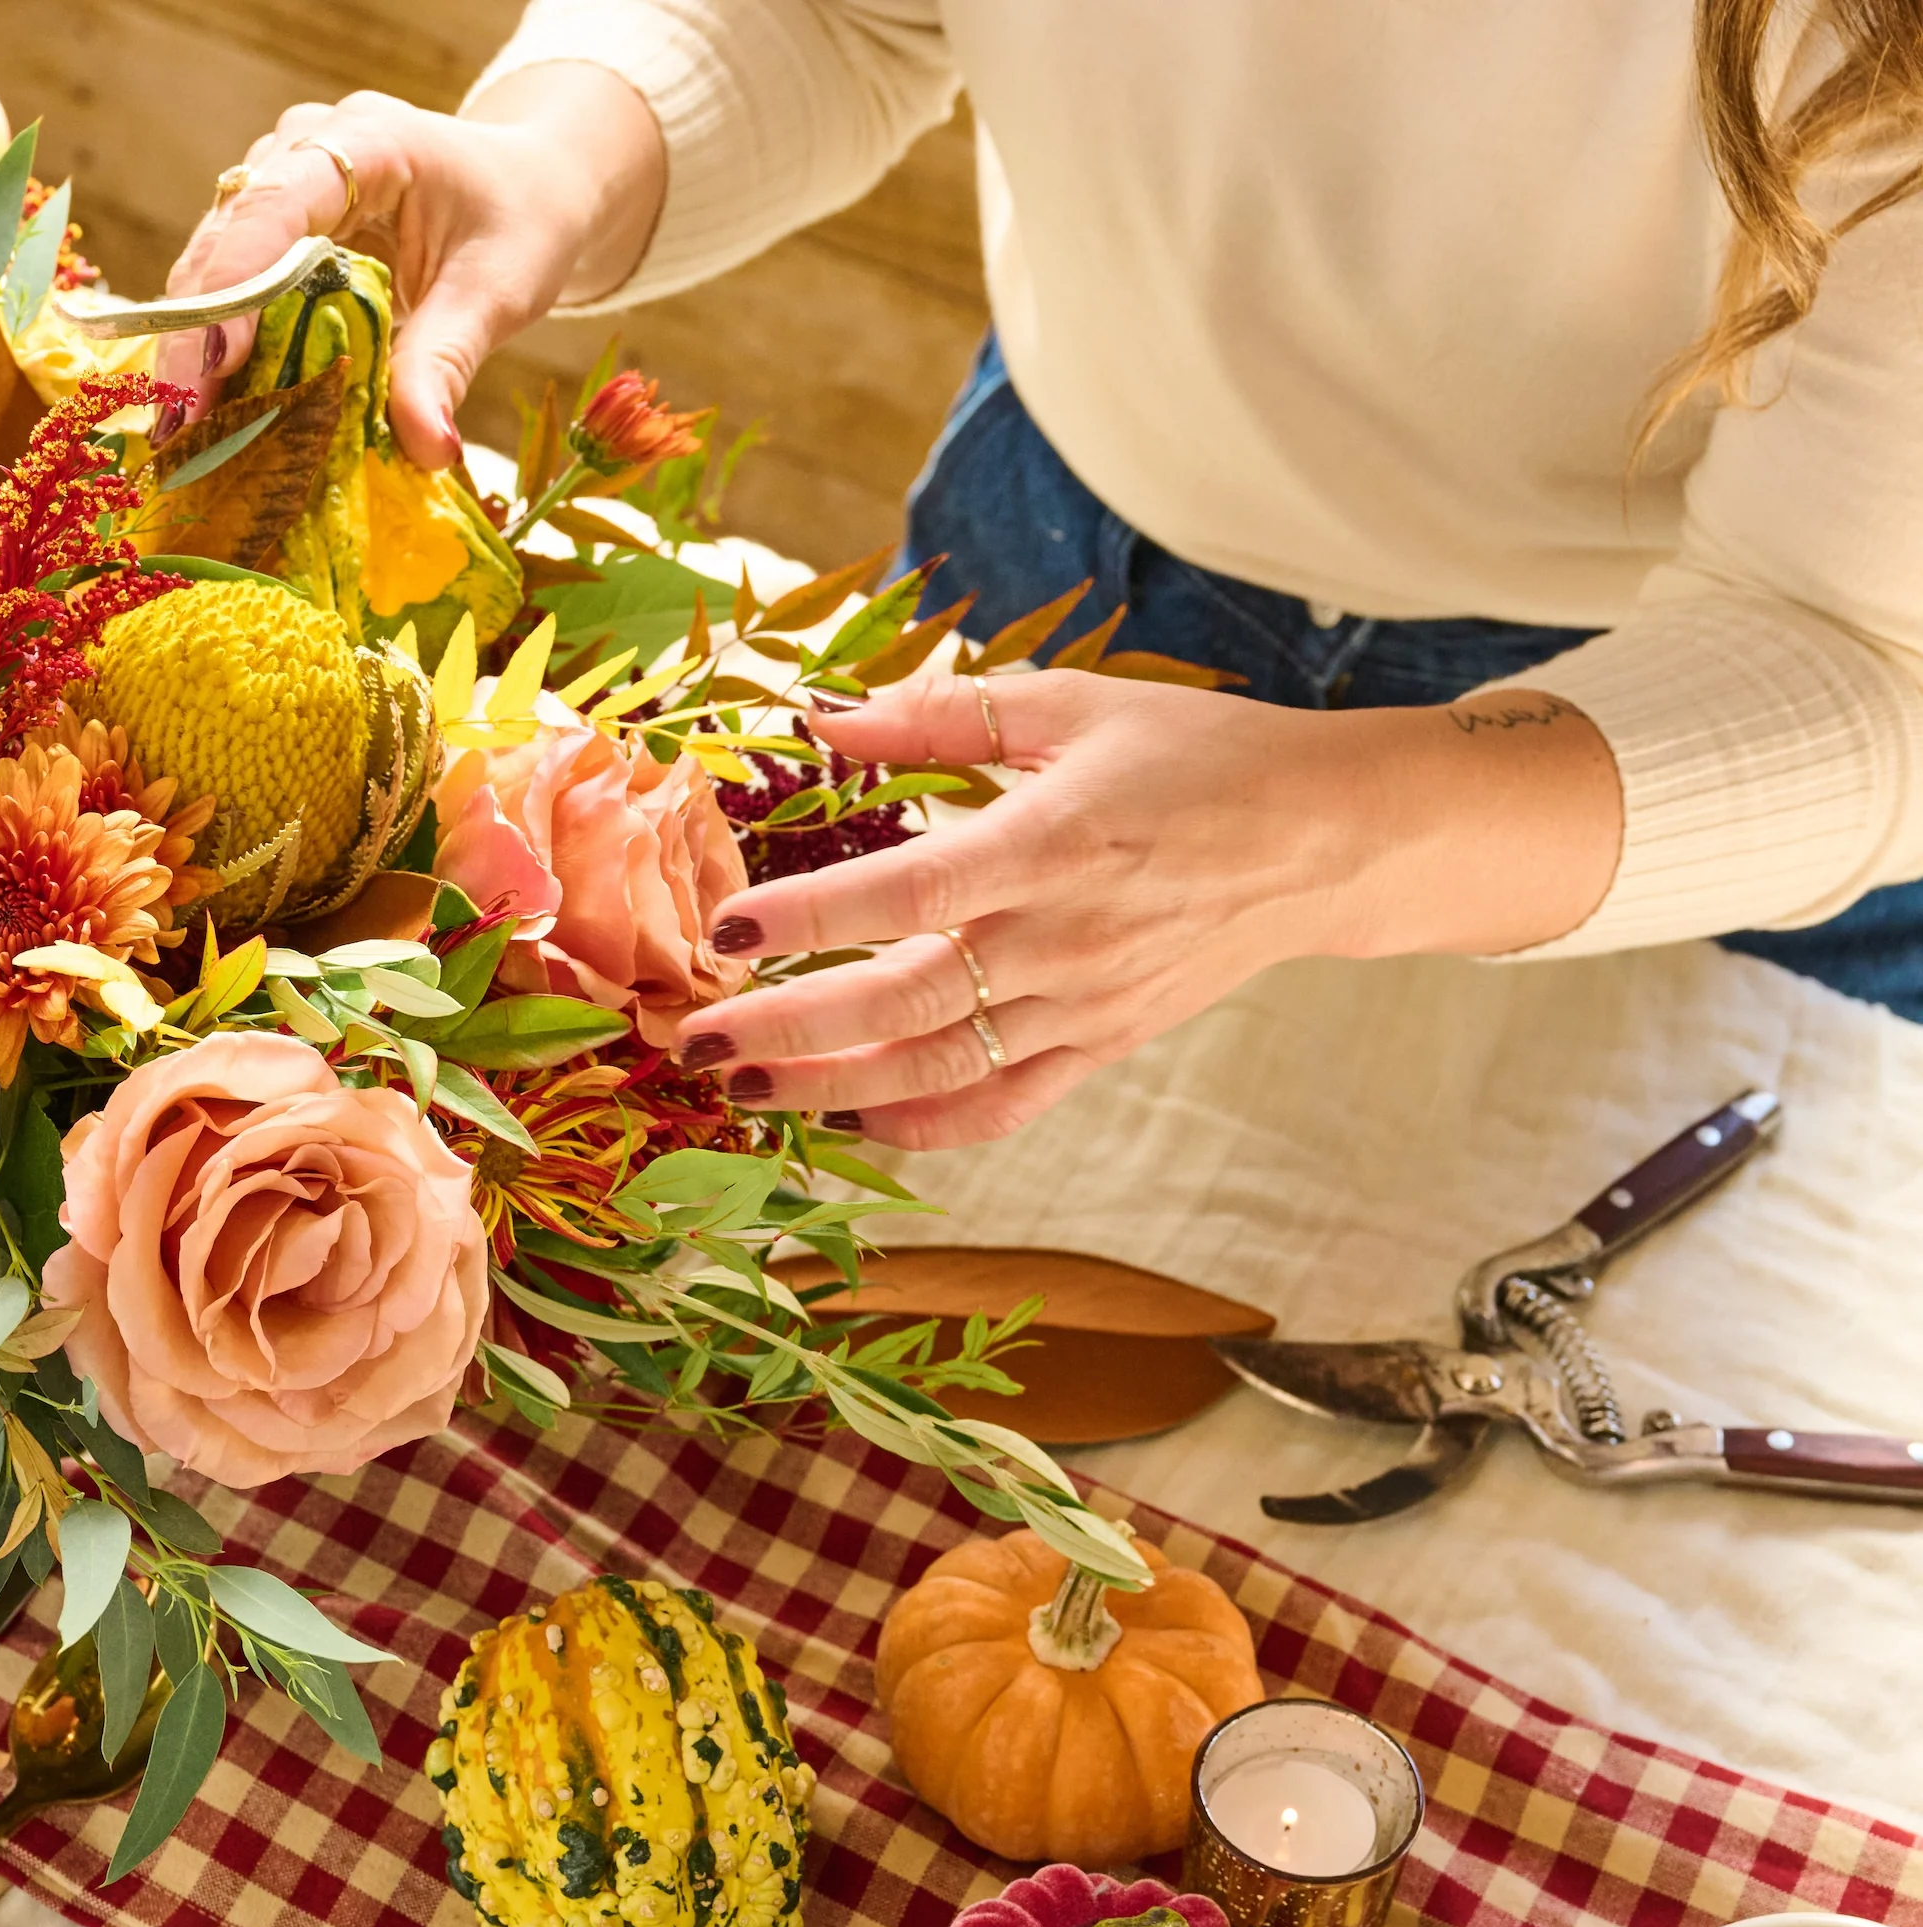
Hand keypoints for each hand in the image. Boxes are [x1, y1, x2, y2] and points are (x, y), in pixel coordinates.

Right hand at [154, 65, 664, 464]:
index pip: (275, 204)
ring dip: (198, 344)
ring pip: (214, 259)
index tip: (208, 367)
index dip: (233, 284)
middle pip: (227, 236)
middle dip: (198, 334)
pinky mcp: (274, 218)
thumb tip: (427, 452)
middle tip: (180, 427)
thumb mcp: (500, 291)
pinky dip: (222, 343)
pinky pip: (231, 279)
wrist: (529, 187)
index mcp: (369, 141)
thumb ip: (448, 364)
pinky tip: (212, 408)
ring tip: (185, 430)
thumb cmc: (520, 223)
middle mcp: (308, 146)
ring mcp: (281, 176)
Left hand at [673, 672, 1622, 1147]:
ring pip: (939, 1067)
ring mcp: (1083, 1006)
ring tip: (740, 1089)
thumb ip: (940, 713)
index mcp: (1050, 843)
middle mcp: (1062, 939)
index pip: (907, 893)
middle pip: (904, 1003)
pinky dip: (925, 1124)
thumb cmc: (1196, 756)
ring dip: (830, 1087)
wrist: (1327, 840)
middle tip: (695, 1043)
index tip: (728, 929)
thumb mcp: (1073, 705)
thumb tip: (820, 716)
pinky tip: (849, 1122)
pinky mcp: (1104, 1045)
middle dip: (790, 1032)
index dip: (812, 918)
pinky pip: (1004, 1105)